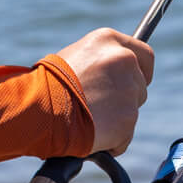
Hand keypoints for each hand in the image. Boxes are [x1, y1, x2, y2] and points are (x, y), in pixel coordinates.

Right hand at [57, 28, 153, 156]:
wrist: (37, 109)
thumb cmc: (46, 85)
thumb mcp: (73, 58)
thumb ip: (99, 62)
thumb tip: (109, 75)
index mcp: (110, 41)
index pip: (145, 55)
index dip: (141, 71)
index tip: (133, 82)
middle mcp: (125, 60)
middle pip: (140, 85)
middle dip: (124, 99)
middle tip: (100, 108)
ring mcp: (129, 90)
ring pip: (131, 111)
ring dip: (116, 120)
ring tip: (87, 121)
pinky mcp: (127, 118)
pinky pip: (124, 136)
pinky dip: (111, 141)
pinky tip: (90, 136)